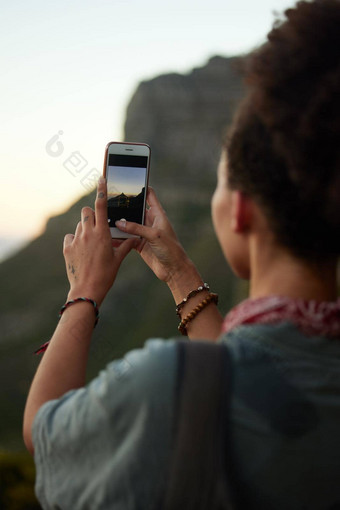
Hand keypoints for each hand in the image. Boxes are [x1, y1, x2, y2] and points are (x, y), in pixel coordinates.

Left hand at [63, 177, 135, 305]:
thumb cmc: (106, 275)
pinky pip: (70, 237)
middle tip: (97, 226)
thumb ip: (126, 245)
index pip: (101, 206)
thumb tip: (134, 238)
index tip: (101, 179)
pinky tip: (81, 251)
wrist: (87, 290)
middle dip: (91, 214)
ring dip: (85, 229)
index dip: (101, 191)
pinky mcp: (67, 248)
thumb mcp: (118, 259)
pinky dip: (75, 240)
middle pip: (86, 211)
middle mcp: (88, 233)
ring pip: (79, 225)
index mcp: (102, 233)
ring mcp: (76, 240)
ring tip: (91, 245)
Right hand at [115, 188, 194, 284]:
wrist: (174, 270)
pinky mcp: (139, 243)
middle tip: (110, 199)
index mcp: (158, 214)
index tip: (128, 181)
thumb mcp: (154, 235)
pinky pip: (126, 237)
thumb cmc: (171, 250)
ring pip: (129, 223)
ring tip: (106, 216)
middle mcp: (150, 221)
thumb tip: (119, 222)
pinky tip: (109, 234)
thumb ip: (136, 228)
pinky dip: (119, 236)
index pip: (149, 195)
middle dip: (124, 205)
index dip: (141, 187)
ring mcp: (144, 233)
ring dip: (120, 222)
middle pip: (135, 209)